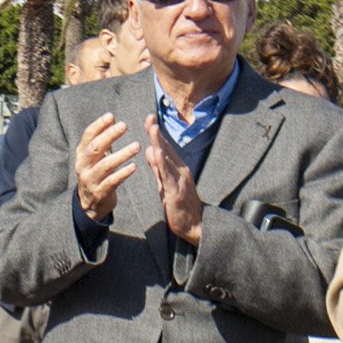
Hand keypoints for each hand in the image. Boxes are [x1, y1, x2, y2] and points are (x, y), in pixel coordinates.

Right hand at [73, 113, 136, 222]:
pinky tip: (134, 166)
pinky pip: (112, 182)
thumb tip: (112, 118)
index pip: (88, 136)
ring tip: (137, 145)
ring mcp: (90, 180)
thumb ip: (102, 140)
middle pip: (95, 148)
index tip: (111, 116)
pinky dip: (123, 173)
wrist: (89, 203)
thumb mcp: (94, 157)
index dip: (98, 125)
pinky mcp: (100, 192)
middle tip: (124, 125)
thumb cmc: (96, 173)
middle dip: (109, 136)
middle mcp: (83, 166)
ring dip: (122, 154)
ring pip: (105, 165)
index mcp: (81, 154)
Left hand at [144, 116, 203, 246]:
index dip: (157, 133)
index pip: (165, 147)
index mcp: (177, 167)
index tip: (149, 119)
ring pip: (167, 159)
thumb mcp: (165, 182)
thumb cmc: (179, 204)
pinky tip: (157, 154)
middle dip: (157, 133)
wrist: (194, 224)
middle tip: (150, 117)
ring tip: (153, 129)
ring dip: (160, 143)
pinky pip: (167, 176)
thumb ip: (158, 167)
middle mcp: (180, 170)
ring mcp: (179, 180)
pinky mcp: (176, 191)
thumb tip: (150, 150)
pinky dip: (162, 164)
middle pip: (167, 148)